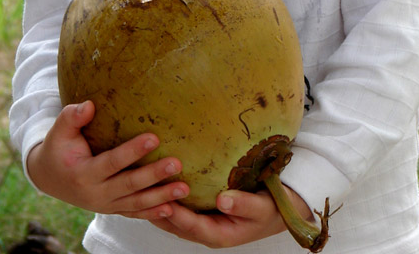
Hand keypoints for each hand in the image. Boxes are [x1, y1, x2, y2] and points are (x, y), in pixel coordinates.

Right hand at [26, 100, 189, 220]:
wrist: (48, 178)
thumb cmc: (58, 148)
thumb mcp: (59, 131)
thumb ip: (72, 117)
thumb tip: (90, 105)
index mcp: (83, 174)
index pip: (112, 162)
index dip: (133, 151)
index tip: (155, 138)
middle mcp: (95, 194)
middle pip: (129, 185)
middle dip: (154, 176)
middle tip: (177, 164)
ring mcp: (105, 205)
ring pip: (136, 203)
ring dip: (161, 197)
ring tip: (184, 188)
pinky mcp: (112, 209)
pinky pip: (135, 213)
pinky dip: (153, 213)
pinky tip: (172, 208)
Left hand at [151, 186, 313, 247]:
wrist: (277, 210)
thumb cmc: (270, 209)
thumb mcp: (261, 207)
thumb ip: (244, 204)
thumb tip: (222, 199)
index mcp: (219, 235)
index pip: (192, 226)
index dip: (177, 216)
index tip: (164, 203)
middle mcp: (206, 231)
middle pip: (175, 225)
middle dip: (158, 211)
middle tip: (141, 193)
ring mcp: (202, 223)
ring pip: (173, 219)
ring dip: (157, 205)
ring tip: (140, 188)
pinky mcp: (201, 212)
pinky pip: (179, 209)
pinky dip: (166, 199)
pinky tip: (155, 184)